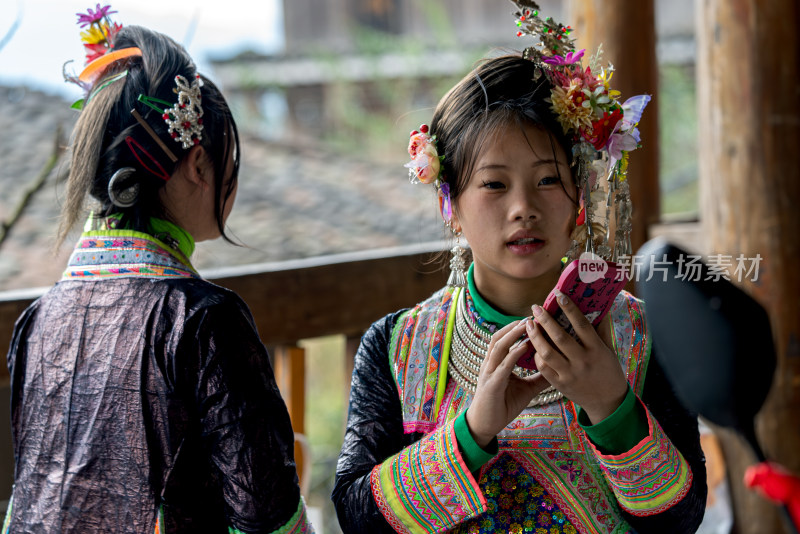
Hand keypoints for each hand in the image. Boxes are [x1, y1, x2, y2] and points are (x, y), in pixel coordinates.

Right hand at [465, 319, 549, 447]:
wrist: (485, 425)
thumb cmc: (503, 405)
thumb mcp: (526, 389)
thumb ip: (539, 378)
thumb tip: (558, 369)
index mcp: (496, 363)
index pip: (504, 340)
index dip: (516, 328)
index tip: (534, 319)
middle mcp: (490, 364)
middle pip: (499, 337)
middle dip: (514, 325)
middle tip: (532, 315)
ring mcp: (489, 373)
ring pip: (499, 346)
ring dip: (513, 333)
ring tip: (527, 324)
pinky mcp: (492, 384)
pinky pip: (503, 365)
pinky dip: (514, 353)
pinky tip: (525, 346)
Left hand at [526, 289, 627, 423]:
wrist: (608, 402)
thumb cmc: (609, 370)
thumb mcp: (609, 349)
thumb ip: (602, 330)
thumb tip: (598, 306)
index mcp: (597, 350)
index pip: (581, 325)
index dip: (570, 309)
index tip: (559, 295)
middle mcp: (582, 361)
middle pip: (559, 337)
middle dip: (545, 320)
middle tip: (536, 308)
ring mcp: (570, 374)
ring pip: (547, 352)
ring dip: (535, 336)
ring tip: (529, 324)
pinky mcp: (560, 385)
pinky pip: (543, 368)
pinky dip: (536, 355)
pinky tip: (533, 345)